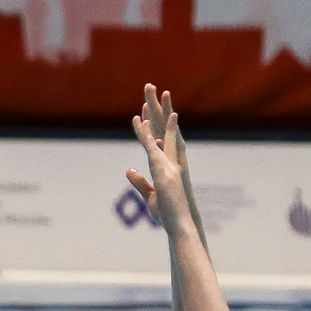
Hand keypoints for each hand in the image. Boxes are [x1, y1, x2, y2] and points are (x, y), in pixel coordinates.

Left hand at [126, 85, 197, 230]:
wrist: (181, 224)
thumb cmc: (168, 214)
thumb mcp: (150, 196)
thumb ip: (139, 181)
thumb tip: (129, 169)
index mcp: (168, 163)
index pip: (157, 138)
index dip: (150, 123)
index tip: (143, 108)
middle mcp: (171, 157)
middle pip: (162, 126)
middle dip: (156, 106)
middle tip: (150, 86)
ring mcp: (169, 162)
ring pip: (160, 129)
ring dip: (154, 109)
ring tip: (150, 89)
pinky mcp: (163, 169)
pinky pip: (153, 147)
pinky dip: (149, 132)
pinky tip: (145, 117)